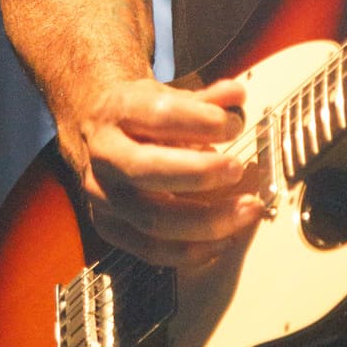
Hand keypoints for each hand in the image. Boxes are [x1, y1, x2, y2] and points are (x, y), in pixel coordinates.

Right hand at [66, 75, 260, 269]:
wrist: (99, 135)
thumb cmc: (142, 117)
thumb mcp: (169, 96)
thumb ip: (206, 99)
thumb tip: (237, 96)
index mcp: (117, 112)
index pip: (157, 115)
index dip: (200, 121)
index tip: (234, 125)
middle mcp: (103, 155)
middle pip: (145, 170)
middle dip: (199, 173)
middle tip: (238, 169)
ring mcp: (103, 196)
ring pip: (152, 218)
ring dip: (207, 220)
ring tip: (246, 209)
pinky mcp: (110, 228)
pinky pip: (151, 250)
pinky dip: (192, 250)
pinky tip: (224, 239)